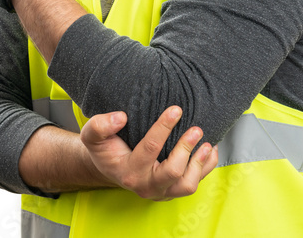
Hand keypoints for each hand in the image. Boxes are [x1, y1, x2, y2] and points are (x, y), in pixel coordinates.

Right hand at [80, 106, 218, 200]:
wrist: (111, 168)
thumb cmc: (105, 149)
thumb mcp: (92, 136)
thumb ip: (100, 125)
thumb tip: (121, 117)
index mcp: (128, 172)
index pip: (150, 149)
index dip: (164, 127)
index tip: (176, 110)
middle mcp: (146, 186)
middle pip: (173, 172)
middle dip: (186, 148)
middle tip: (196, 128)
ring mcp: (161, 192)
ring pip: (187, 185)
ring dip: (200, 163)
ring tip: (207, 142)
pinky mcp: (172, 191)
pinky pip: (194, 183)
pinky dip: (206, 167)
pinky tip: (209, 149)